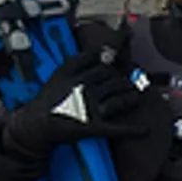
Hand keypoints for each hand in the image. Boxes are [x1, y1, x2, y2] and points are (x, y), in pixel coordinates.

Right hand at [3, 49, 144, 155]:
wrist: (35, 124)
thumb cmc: (49, 99)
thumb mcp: (61, 73)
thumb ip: (82, 59)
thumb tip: (107, 50)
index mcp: (75, 74)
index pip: (103, 66)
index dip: (114, 68)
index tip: (121, 65)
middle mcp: (83, 89)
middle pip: (114, 81)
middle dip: (123, 82)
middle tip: (128, 84)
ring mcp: (89, 108)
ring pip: (120, 99)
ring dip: (132, 98)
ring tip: (136, 98)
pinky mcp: (93, 128)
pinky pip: (117, 128)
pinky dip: (133, 130)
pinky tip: (146, 131)